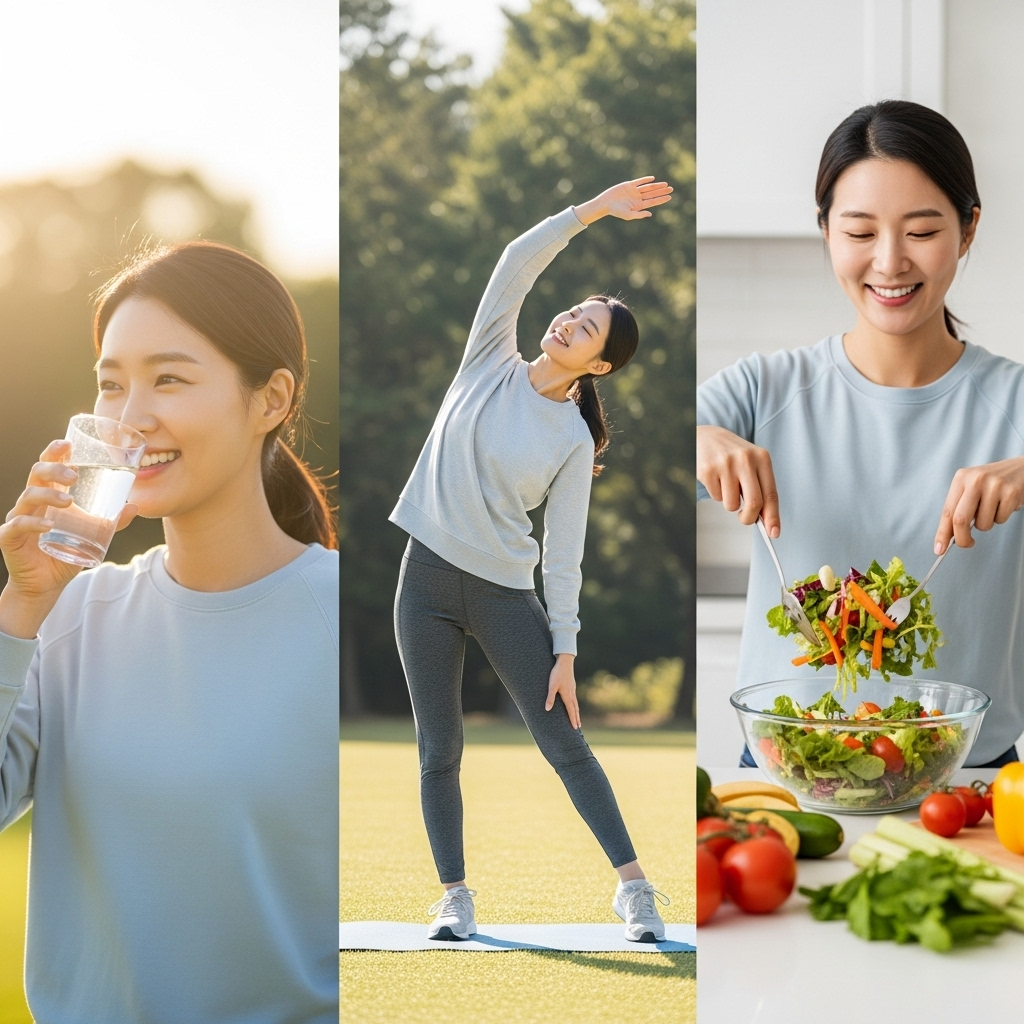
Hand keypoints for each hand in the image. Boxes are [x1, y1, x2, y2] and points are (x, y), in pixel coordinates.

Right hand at [0, 440, 137, 637]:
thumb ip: (111, 521)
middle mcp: (32, 502)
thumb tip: (134, 506)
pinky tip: (47, 525)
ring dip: (48, 494)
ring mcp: (19, 518)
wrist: (47, 583)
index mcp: (48, 495)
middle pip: (36, 474)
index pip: (48, 467)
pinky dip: (33, 523)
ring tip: (68, 500)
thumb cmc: (67, 552)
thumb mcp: (92, 534)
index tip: (67, 443)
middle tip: (73, 474)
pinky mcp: (10, 537)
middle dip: (53, 468)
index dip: (54, 452)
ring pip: (28, 496)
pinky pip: (18, 525)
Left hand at [545, 653, 580, 729]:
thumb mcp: (551, 686)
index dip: (572, 719)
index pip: (571, 710)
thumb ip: (550, 698)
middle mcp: (571, 694)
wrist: (565, 662)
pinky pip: (574, 698)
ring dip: (576, 712)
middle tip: (578, 727)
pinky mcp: (572, 685)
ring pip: (575, 703)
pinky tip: (574, 704)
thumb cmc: (557, 674)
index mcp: (567, 695)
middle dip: (576, 718)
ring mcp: (572, 689)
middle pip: (575, 709)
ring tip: (577, 718)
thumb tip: (547, 709)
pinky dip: (575, 705)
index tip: (575, 727)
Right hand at [573, 176, 672, 225]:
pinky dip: (645, 180)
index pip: (653, 201)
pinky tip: (653, 179)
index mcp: (639, 205)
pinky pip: (639, 182)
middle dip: (662, 191)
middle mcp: (638, 198)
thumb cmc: (616, 211)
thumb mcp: (628, 215)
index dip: (661, 199)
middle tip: (671, 189)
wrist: (606, 203)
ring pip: (648, 187)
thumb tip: (650, 214)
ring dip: (657, 186)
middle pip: (653, 194)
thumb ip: (639, 214)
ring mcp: (634, 191)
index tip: (669, 197)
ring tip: (665, 184)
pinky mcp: (629, 185)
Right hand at [697, 425, 780, 534]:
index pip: (771, 494)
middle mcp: (745, 459)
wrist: (705, 436)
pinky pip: (717, 497)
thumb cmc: (731, 455)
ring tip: (726, 486)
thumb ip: (760, 487)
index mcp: (762, 457)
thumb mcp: (751, 464)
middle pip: (754, 503)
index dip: (773, 517)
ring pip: (732, 504)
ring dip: (730, 503)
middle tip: (744, 518)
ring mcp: (726, 464)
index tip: (774, 533)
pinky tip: (715, 479)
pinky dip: (717, 494)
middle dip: (749, 518)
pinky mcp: (708, 470)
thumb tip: (765, 519)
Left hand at [934, 457, 1023, 553]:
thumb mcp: (972, 487)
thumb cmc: (993, 483)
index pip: (947, 510)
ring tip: (993, 509)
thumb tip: (949, 536)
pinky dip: (1001, 518)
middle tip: (967, 543)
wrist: (1022, 468)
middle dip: (962, 538)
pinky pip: (1000, 519)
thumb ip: (960, 507)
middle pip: (960, 519)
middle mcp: (975, 480)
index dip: (942, 532)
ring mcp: (994, 485)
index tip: (939, 549)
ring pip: (983, 523)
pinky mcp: (1011, 492)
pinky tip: (1005, 504)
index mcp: (961, 478)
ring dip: (987, 524)